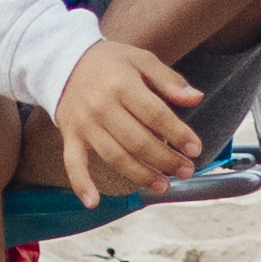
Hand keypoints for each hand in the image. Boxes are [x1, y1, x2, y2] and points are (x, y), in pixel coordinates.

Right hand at [49, 31, 208, 202]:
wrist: (64, 60)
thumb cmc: (111, 62)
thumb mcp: (142, 59)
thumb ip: (169, 80)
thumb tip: (196, 98)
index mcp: (122, 84)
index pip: (154, 114)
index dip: (177, 133)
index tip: (195, 148)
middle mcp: (102, 106)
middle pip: (137, 140)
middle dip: (165, 159)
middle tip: (186, 170)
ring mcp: (84, 124)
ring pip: (114, 156)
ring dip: (140, 175)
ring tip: (163, 184)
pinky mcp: (70, 135)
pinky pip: (73, 163)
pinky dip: (81, 184)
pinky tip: (94, 202)